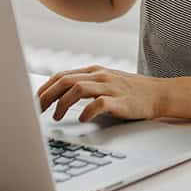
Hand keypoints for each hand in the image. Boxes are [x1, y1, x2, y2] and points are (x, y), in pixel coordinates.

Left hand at [37, 66, 164, 122]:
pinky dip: (86, 112)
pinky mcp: (120, 101)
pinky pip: (99, 104)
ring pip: (78, 89)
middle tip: (35, 111)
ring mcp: (110, 87)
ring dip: (62, 104)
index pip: (61, 75)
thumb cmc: (129, 92)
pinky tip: (81, 120)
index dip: (44, 89)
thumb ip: (84, 85)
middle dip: (46, 96)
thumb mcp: (104, 82)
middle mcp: (100, 76)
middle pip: (65, 81)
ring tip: (55, 118)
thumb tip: (56, 96)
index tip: (32, 102)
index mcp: (93, 71)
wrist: (158, 94)